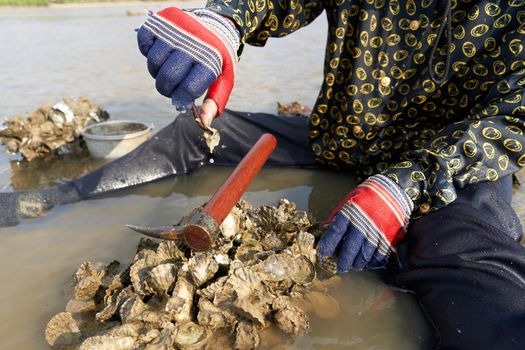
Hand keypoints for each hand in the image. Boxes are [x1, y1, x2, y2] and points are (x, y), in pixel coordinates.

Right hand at [137, 8, 239, 126]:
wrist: (216, 27)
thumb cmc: (217, 59)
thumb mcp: (224, 78)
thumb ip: (214, 101)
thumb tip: (203, 123)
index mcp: (210, 61)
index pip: (188, 89)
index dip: (182, 98)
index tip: (183, 97)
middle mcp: (193, 44)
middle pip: (168, 77)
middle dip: (167, 89)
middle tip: (172, 87)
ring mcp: (176, 31)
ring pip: (154, 62)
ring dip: (156, 72)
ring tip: (166, 70)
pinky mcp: (160, 22)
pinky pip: (144, 42)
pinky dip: (147, 51)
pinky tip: (160, 53)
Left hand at [317, 175, 413, 271]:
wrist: (394, 190)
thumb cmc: (367, 195)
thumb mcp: (348, 201)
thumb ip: (337, 216)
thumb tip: (325, 230)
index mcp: (351, 212)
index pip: (336, 232)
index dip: (328, 245)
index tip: (323, 253)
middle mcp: (364, 223)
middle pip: (350, 248)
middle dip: (343, 261)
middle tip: (340, 267)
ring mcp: (378, 231)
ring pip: (365, 255)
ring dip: (358, 263)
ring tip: (354, 266)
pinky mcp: (391, 236)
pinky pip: (380, 255)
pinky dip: (373, 262)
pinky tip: (368, 262)